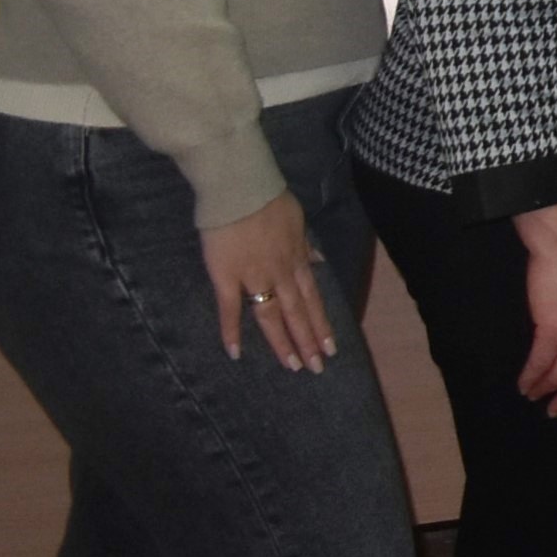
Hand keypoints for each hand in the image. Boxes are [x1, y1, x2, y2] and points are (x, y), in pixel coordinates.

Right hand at [200, 196, 335, 372]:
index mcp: (297, 261)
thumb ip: (306, 245)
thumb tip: (319, 260)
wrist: (240, 188)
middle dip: (308, 341)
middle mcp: (281, 274)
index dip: (321, 324)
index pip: (313, 299)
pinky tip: (235, 353)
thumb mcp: (297, 221)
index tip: (330, 347)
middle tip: (316, 368)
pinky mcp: (226, 277)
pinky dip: (231, 331)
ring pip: (272, 316)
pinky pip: (230, 308)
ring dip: (283, 342)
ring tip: (292, 366)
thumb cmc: (267, 200)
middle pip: (298, 313)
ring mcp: (254, 277)